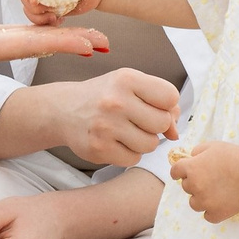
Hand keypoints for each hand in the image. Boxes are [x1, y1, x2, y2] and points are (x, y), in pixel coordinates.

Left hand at [0, 18, 109, 97]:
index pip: (23, 42)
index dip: (57, 43)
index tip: (88, 45)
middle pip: (33, 37)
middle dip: (69, 38)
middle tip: (106, 43)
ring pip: (26, 39)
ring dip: (59, 40)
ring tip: (92, 44)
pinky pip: (15, 43)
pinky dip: (38, 43)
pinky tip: (51, 44)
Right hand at [50, 67, 180, 167]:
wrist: (64, 110)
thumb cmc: (105, 96)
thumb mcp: (130, 87)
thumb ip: (160, 103)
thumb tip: (175, 133)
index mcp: (126, 79)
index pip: (170, 97)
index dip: (166, 105)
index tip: (152, 105)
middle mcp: (115, 101)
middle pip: (162, 123)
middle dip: (155, 125)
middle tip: (136, 120)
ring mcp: (106, 127)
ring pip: (150, 144)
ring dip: (143, 141)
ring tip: (125, 131)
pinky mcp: (99, 149)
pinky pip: (134, 158)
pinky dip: (129, 153)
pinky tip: (116, 142)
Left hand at [172, 141, 238, 223]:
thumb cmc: (234, 156)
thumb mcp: (212, 146)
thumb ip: (197, 151)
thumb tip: (191, 158)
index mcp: (191, 168)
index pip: (175, 172)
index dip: (180, 172)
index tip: (183, 174)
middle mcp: (194, 186)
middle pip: (186, 188)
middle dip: (196, 183)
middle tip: (212, 180)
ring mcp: (205, 202)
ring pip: (194, 204)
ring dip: (202, 199)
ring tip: (217, 193)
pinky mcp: (217, 213)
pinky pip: (208, 216)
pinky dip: (213, 212)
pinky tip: (222, 203)